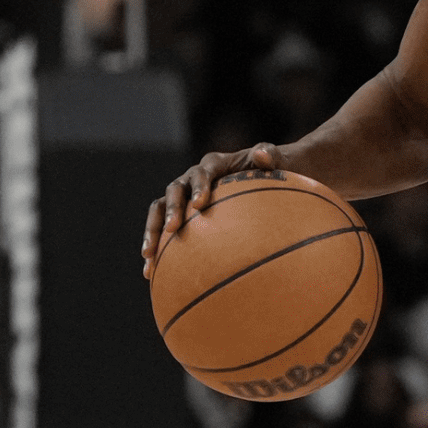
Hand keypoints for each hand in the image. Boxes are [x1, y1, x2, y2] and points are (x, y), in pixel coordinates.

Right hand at [141, 142, 281, 278]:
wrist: (270, 177)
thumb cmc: (276, 168)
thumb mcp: (278, 159)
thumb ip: (270, 155)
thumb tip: (261, 154)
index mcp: (215, 164)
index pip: (201, 173)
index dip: (197, 187)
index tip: (199, 205)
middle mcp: (194, 177)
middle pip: (174, 190)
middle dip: (172, 209)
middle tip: (173, 229)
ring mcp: (185, 195)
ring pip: (160, 209)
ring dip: (153, 229)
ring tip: (149, 255)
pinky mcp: (181, 214)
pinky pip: (163, 229)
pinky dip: (157, 248)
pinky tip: (151, 273)